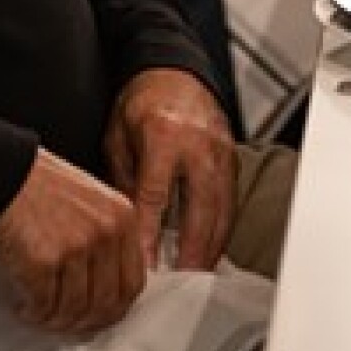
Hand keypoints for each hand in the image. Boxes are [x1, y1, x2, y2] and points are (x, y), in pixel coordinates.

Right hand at [0, 148, 144, 332]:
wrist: (5, 174)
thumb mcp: (94, 201)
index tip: (96, 317)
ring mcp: (77, 247)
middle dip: (83, 323)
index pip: (133, 283)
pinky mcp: (45, 261)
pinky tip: (23, 304)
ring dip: (54, 321)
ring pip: (74, 310)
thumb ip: (108, 237)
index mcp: (123, 217)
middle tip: (63, 322)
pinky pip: (44, 306)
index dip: (114, 309)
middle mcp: (106, 232)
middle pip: (106, 304)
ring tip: (39, 312)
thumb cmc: (43, 187)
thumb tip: (109, 288)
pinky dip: (32, 313)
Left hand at [104, 69, 234, 271]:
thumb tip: (126, 227)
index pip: (156, 196)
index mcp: (164, 136)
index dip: (150, 235)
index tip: (143, 265)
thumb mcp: (118, 137)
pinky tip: (213, 246)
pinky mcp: (232, 155)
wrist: (173, 69)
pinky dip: (223, 227)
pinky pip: (231, 199)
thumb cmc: (142, 101)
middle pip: (199, 208)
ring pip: (222, 208)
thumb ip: (124, 181)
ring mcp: (220, 150)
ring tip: (198, 273)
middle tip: (181, 281)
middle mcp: (198, 144)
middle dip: (191, 250)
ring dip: (211, 244)